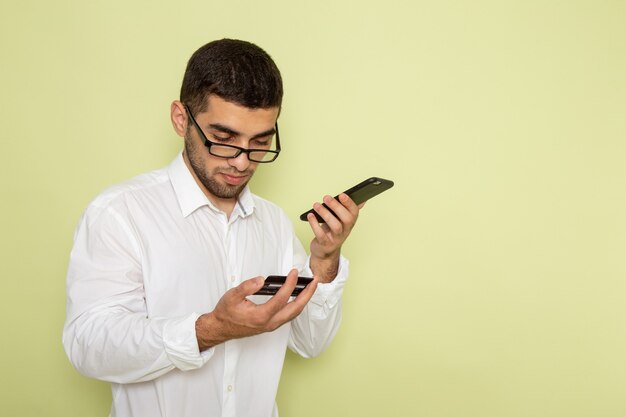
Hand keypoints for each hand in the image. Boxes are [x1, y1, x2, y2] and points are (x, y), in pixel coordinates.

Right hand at [195, 269, 318, 350]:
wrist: (221, 328)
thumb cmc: (226, 313)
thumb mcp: (232, 296)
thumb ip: (246, 287)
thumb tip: (261, 280)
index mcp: (261, 316)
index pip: (282, 298)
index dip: (290, 284)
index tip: (294, 272)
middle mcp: (270, 323)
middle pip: (295, 308)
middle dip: (307, 294)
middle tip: (314, 281)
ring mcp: (272, 325)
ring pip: (294, 313)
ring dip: (304, 300)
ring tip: (310, 287)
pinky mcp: (271, 325)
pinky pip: (289, 315)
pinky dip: (297, 305)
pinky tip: (298, 296)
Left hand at [306, 193, 361, 282]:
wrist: (325, 251)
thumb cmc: (332, 232)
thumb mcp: (342, 221)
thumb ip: (350, 210)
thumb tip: (363, 200)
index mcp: (349, 223)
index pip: (354, 212)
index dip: (349, 203)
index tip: (341, 195)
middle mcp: (345, 230)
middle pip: (347, 219)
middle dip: (337, 207)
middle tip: (326, 197)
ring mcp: (336, 238)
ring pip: (335, 226)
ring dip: (325, 214)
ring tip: (316, 205)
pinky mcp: (325, 244)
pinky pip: (321, 234)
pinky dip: (314, 224)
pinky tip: (310, 216)